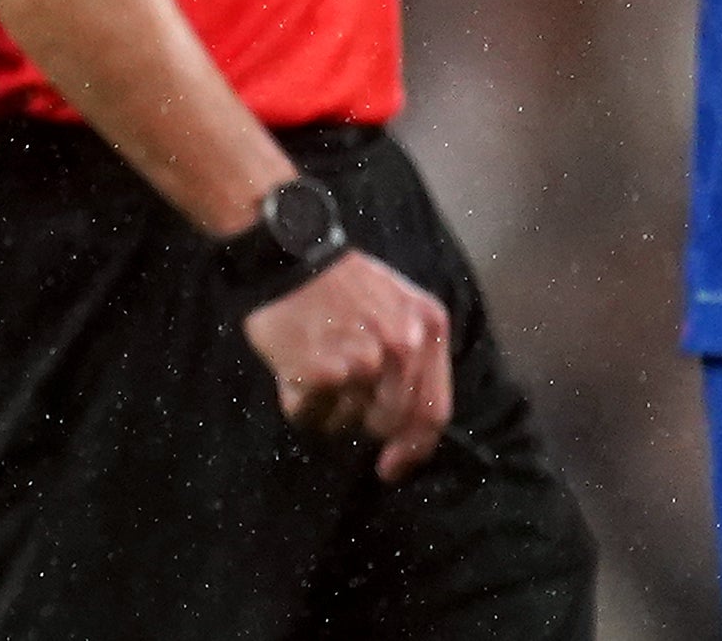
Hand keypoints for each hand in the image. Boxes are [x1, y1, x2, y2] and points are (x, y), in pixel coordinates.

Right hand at [238, 250, 454, 480]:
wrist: (289, 254)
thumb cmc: (341, 283)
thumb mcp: (399, 305)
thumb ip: (415, 358)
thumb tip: (406, 429)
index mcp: (427, 327)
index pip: (432, 411)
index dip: (413, 449)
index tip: (392, 466)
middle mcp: (401, 346)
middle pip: (389, 422)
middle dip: (364, 420)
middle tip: (340, 394)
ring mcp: (362, 361)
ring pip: (347, 422)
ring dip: (328, 406)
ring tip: (314, 363)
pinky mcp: (322, 372)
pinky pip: (311, 415)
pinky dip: (299, 402)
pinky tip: (293, 367)